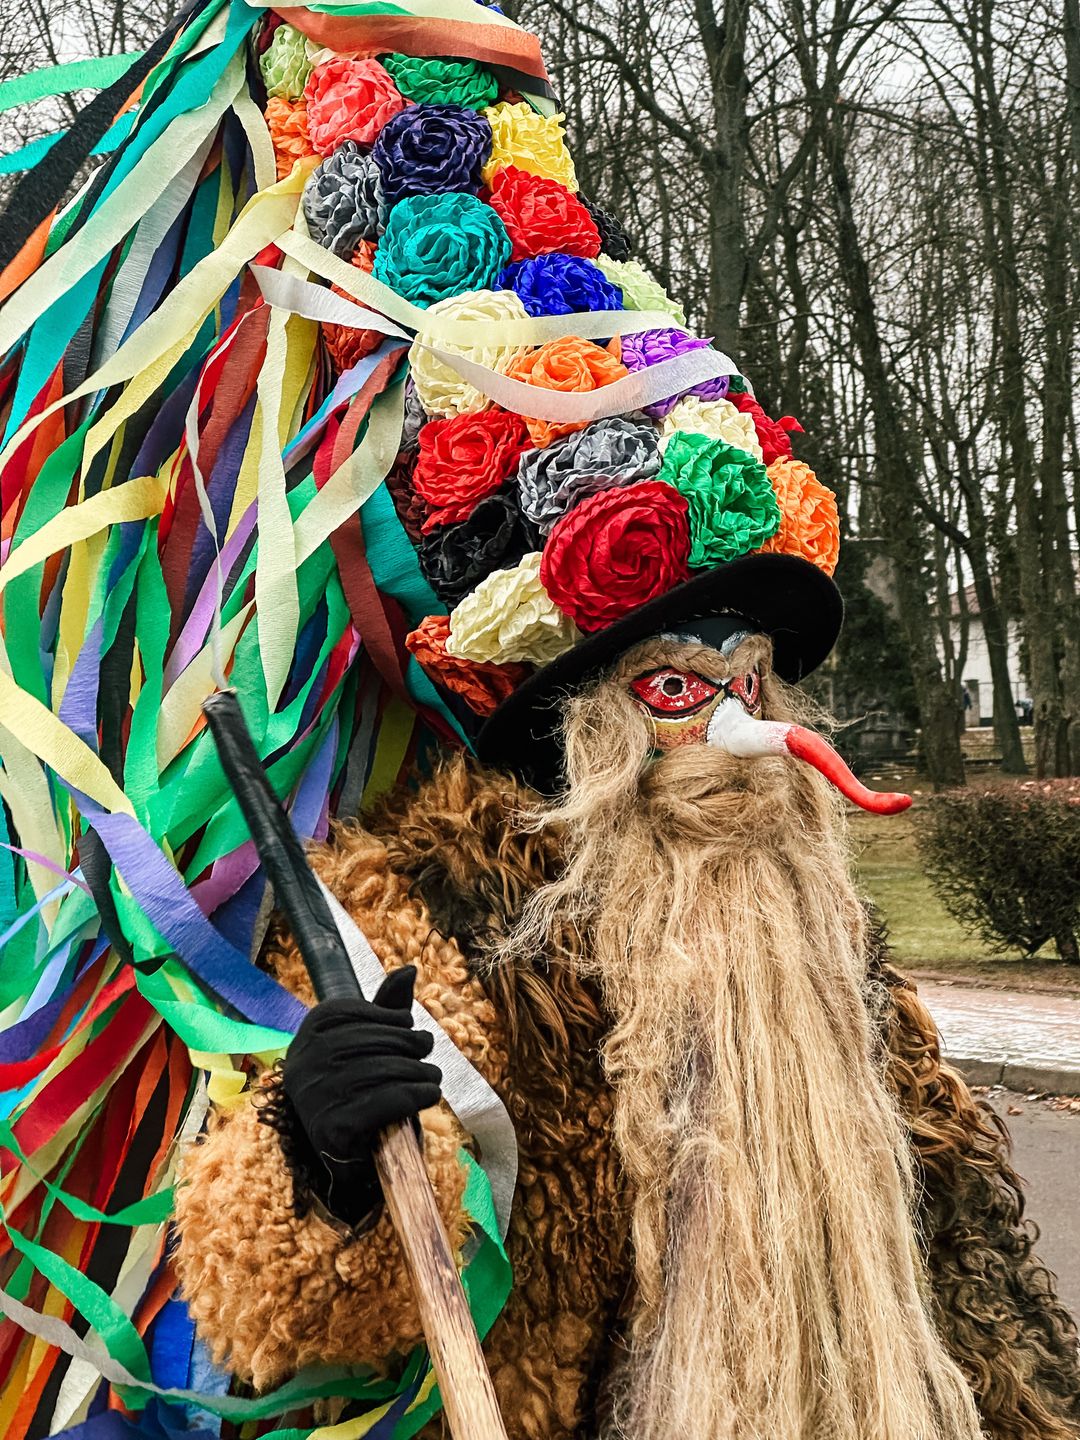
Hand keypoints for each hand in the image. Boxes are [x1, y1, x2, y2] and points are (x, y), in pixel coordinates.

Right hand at [281, 967, 441, 1226]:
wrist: (348, 1158)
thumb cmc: (362, 1090)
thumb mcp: (370, 1045)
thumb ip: (385, 1008)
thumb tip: (410, 968)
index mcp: (306, 1037)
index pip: (350, 1012)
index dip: (388, 1016)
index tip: (408, 1026)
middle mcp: (302, 1064)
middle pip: (368, 1040)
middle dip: (407, 1043)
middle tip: (427, 1051)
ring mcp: (313, 1097)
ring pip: (381, 1070)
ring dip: (418, 1072)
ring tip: (433, 1076)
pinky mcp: (331, 1129)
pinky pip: (385, 1100)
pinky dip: (415, 1095)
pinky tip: (429, 1094)